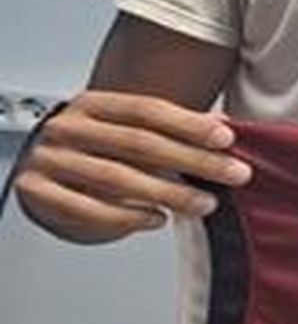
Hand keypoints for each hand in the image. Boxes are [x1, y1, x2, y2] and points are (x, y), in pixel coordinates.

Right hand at [13, 90, 249, 243]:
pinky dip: (128, 217)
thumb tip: (223, 130)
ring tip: (206, 203)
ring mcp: (48, 159)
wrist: (39, 170)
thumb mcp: (123, 130)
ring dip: (170, 193)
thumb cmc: (92, 148)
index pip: (146, 110)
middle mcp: (66, 127)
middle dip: (194, 160)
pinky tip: (158, 219)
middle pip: (139, 144)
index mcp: (91, 104)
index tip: (226, 138)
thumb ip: (166, 130)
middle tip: (235, 174)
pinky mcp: (36, 192)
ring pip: (118, 178)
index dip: (188, 124)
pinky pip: (89, 209)